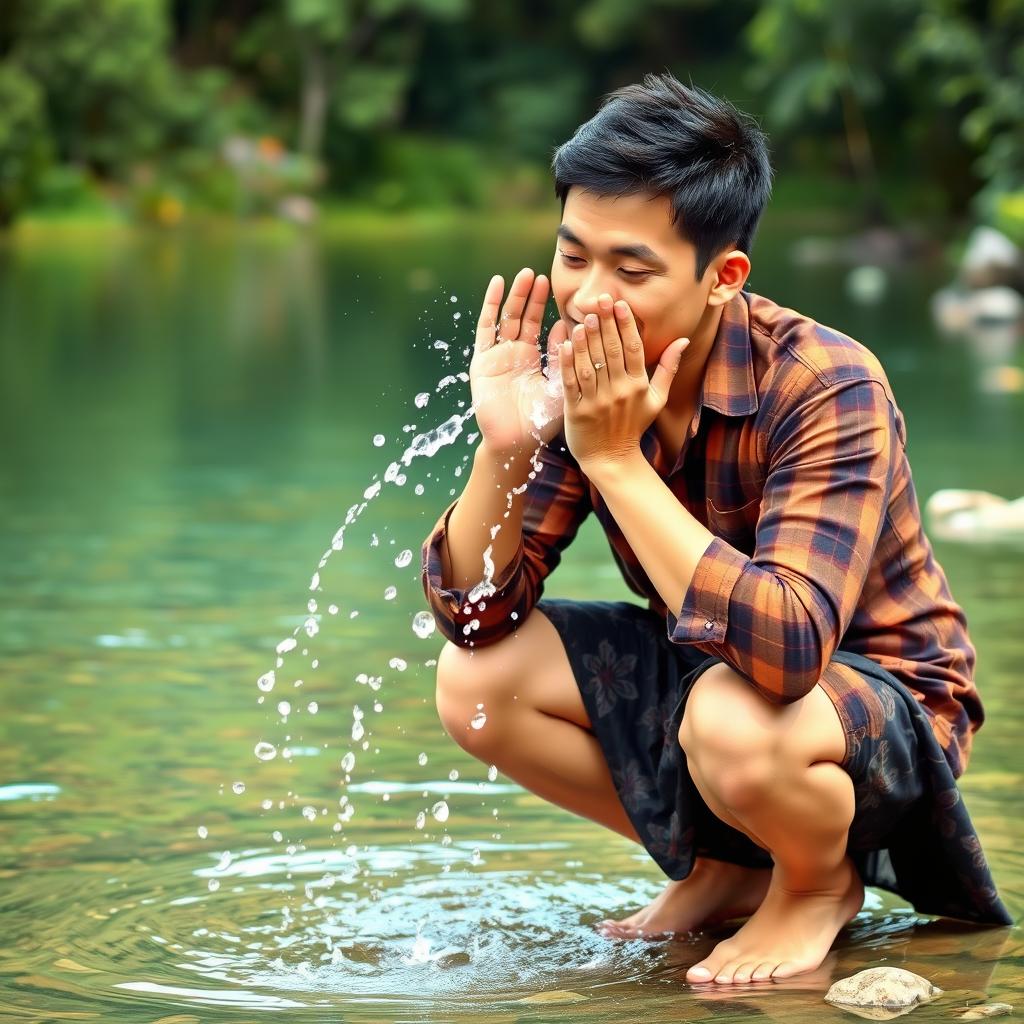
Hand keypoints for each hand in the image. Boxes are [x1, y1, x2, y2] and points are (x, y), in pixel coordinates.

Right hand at [469, 268, 567, 457]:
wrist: (516, 442)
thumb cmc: (542, 421)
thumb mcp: (560, 385)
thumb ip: (564, 357)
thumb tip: (569, 327)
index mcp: (535, 362)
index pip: (545, 330)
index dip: (553, 312)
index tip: (562, 291)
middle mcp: (516, 355)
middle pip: (526, 318)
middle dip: (534, 297)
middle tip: (544, 276)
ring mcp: (498, 355)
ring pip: (508, 318)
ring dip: (516, 296)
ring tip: (527, 275)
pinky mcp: (483, 359)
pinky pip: (486, 327)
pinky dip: (490, 304)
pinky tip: (497, 283)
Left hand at [558, 293, 687, 470]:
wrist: (611, 459)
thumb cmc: (633, 426)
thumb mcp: (656, 399)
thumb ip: (668, 368)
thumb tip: (683, 340)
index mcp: (638, 386)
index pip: (633, 349)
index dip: (627, 325)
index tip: (621, 304)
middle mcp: (618, 392)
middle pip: (612, 352)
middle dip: (606, 324)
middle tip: (601, 300)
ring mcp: (597, 402)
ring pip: (591, 365)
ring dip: (587, 340)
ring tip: (583, 317)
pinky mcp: (577, 411)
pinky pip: (572, 383)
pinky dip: (568, 363)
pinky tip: (565, 344)